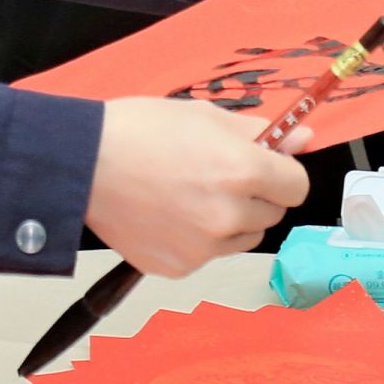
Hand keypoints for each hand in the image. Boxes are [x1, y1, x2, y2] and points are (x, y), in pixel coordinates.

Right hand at [84, 100, 312, 275]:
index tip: (265, 167)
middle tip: (217, 176)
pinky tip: (168, 215)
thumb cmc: (139, 131)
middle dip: (256, 196)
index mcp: (242, 171)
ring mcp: (203, 247)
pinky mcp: (179, 267)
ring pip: (243, 238)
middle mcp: (229, 214)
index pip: (297, 186)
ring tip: (190, 196)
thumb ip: (257, 132)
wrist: (82, 164)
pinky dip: (198, 240)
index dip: (282, 173)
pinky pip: (208, 255)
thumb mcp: (204, 116)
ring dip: (231, 221)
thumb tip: (302, 139)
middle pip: (272, 214)